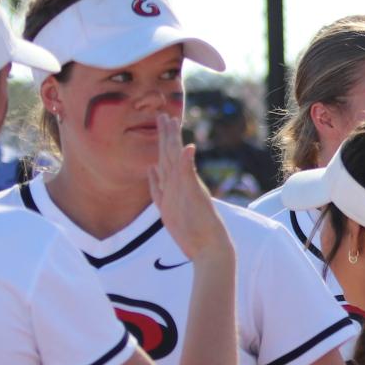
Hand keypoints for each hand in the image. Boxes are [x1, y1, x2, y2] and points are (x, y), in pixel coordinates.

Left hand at [149, 121, 228, 260]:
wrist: (211, 249)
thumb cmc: (194, 236)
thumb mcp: (169, 211)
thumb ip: (161, 190)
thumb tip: (152, 171)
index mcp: (175, 188)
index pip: (166, 160)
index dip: (163, 143)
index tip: (162, 127)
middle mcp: (181, 186)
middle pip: (170, 156)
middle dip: (166, 135)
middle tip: (163, 115)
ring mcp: (188, 190)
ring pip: (177, 161)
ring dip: (173, 140)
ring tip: (171, 121)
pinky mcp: (195, 197)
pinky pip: (188, 177)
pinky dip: (186, 162)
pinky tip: (187, 148)